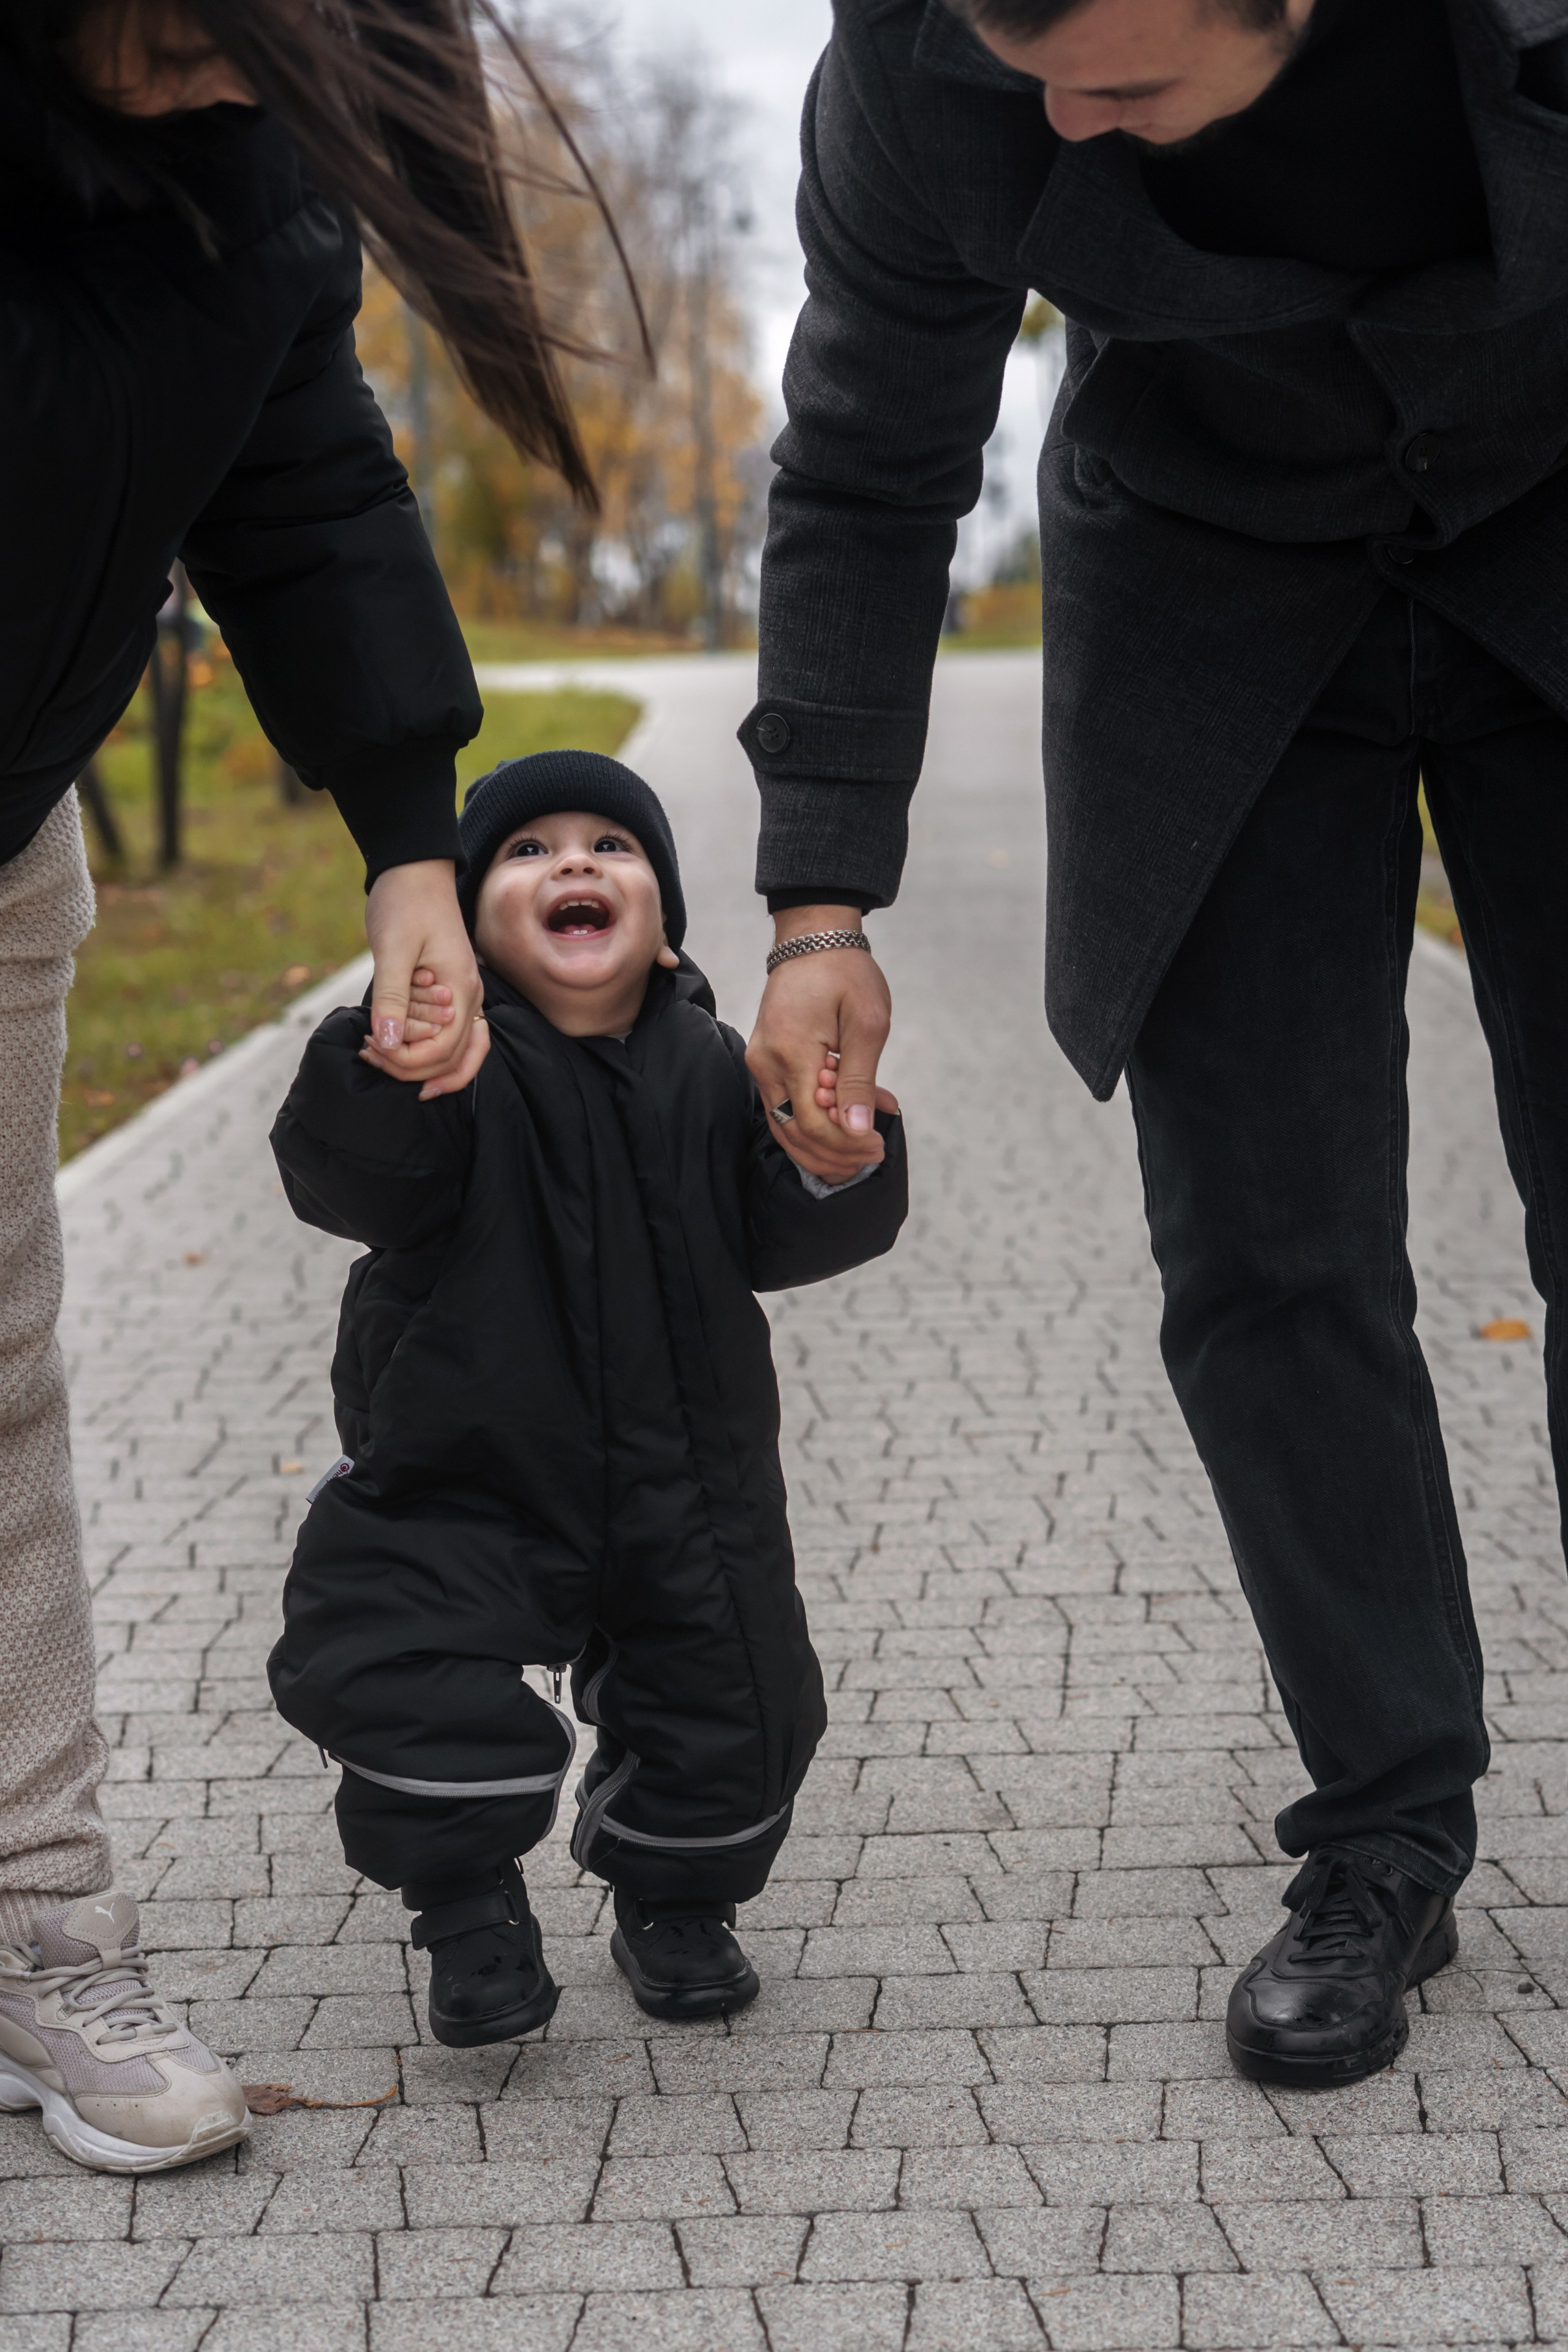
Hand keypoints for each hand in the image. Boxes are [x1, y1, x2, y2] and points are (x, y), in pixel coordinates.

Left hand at [359, 860, 489, 1099]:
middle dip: (411, 1068)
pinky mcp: (448, 992)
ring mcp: (462, 996)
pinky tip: (394, 1045)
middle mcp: (469, 997)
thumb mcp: (392, 950)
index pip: (445, 1049)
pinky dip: (424, 1049)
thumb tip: (388, 1043)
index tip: (372, 1046)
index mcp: (461, 989)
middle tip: (371, 1055)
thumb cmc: (404, 903)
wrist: (413, 870)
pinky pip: (448, 1036)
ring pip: (457, 1053)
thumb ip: (392, 998)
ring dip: (421, 1065)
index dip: (408, 1060)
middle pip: (454, 1059)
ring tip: (380, 1056)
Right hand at [746, 907, 891, 1182]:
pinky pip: (784, 1108)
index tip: (878, 1145)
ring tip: (861, 1151)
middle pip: (793, 1133)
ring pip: (785, 1127)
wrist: (813, 940)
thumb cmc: (845, 974)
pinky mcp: (765, 1062)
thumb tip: (857, 1129)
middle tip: (873, 1156)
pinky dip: (813, 1126)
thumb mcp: (867, 1023)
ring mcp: (760, 1064)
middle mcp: (765, 1063)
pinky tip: (846, 1125)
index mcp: (790, 1052)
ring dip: (822, 1148)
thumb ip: (860, 1079)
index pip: (812, 1122)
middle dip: (835, 1155)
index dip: (846, 1144)